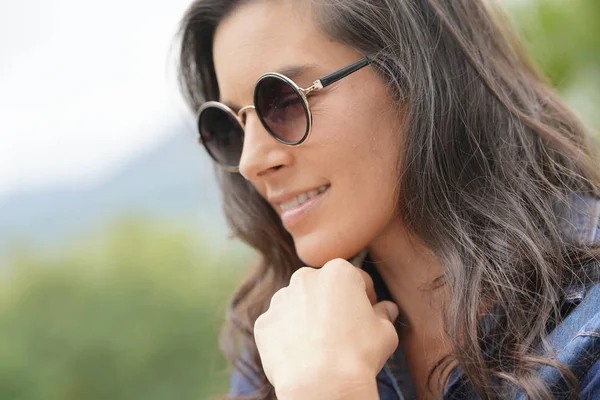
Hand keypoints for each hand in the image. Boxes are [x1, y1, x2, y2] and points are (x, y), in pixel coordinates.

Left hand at [254, 258, 399, 399]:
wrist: (322, 383)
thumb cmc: (359, 354)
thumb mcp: (385, 332)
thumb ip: (384, 315)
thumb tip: (387, 309)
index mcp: (338, 271)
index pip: (356, 279)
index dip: (365, 298)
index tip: (367, 314)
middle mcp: (305, 277)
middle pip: (322, 287)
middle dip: (331, 303)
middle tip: (341, 331)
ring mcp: (280, 299)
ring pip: (296, 304)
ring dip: (306, 317)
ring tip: (318, 346)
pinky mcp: (264, 323)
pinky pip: (278, 326)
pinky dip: (287, 337)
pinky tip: (300, 354)